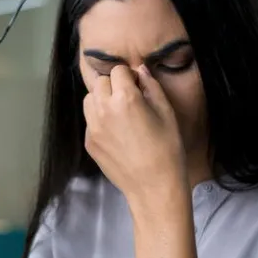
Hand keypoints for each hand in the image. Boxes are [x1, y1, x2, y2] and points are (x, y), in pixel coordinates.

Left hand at [83, 64, 185, 207]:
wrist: (153, 187)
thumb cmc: (167, 149)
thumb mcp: (166, 113)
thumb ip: (152, 86)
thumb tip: (140, 70)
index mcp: (125, 98)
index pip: (118, 71)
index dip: (130, 77)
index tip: (138, 88)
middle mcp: (104, 110)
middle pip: (100, 82)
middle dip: (114, 86)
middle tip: (129, 100)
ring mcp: (93, 128)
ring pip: (90, 100)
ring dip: (102, 100)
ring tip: (119, 114)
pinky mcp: (89, 143)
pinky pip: (90, 121)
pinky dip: (100, 120)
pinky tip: (117, 134)